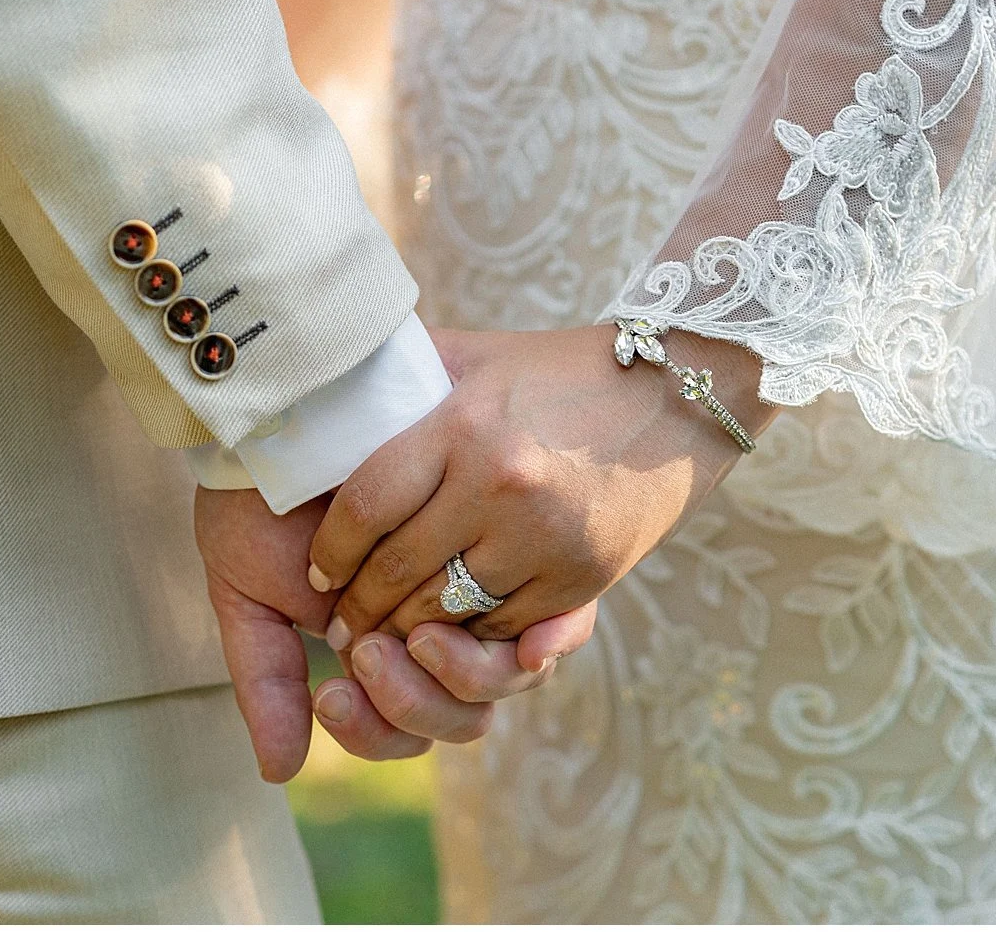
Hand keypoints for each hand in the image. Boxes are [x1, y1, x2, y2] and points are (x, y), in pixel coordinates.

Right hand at [194, 486, 597, 781]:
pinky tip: (515, 639)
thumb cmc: (258, 502)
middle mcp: (437, 632)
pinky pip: (559, 632)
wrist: (293, 411)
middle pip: (461, 719)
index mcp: (381, 652)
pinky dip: (540, 650)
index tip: (333, 691)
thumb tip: (280, 773)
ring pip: (505, 685)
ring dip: (457, 677)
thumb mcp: (249, 595)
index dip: (374, 729)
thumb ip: (266, 681)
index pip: (403, 729)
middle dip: (410, 704)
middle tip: (362, 655)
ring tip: (408, 633)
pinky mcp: (524, 554)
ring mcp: (482, 597)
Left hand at [310, 324, 771, 644]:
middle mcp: (502, 485)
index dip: (329, 552)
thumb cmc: (559, 372)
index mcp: (464, 426)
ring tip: (385, 638)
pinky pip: (505, 629)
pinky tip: (451, 633)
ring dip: (407, 635)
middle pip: (396, 571)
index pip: (366, 507)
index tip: (317, 574)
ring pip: (446, 613)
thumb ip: (402, 373)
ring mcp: (546, 537)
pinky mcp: (585, 577)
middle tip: (340, 625)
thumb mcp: (475, 357)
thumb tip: (321, 373)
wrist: (677, 394)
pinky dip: (472, 638)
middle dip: (357, 609)